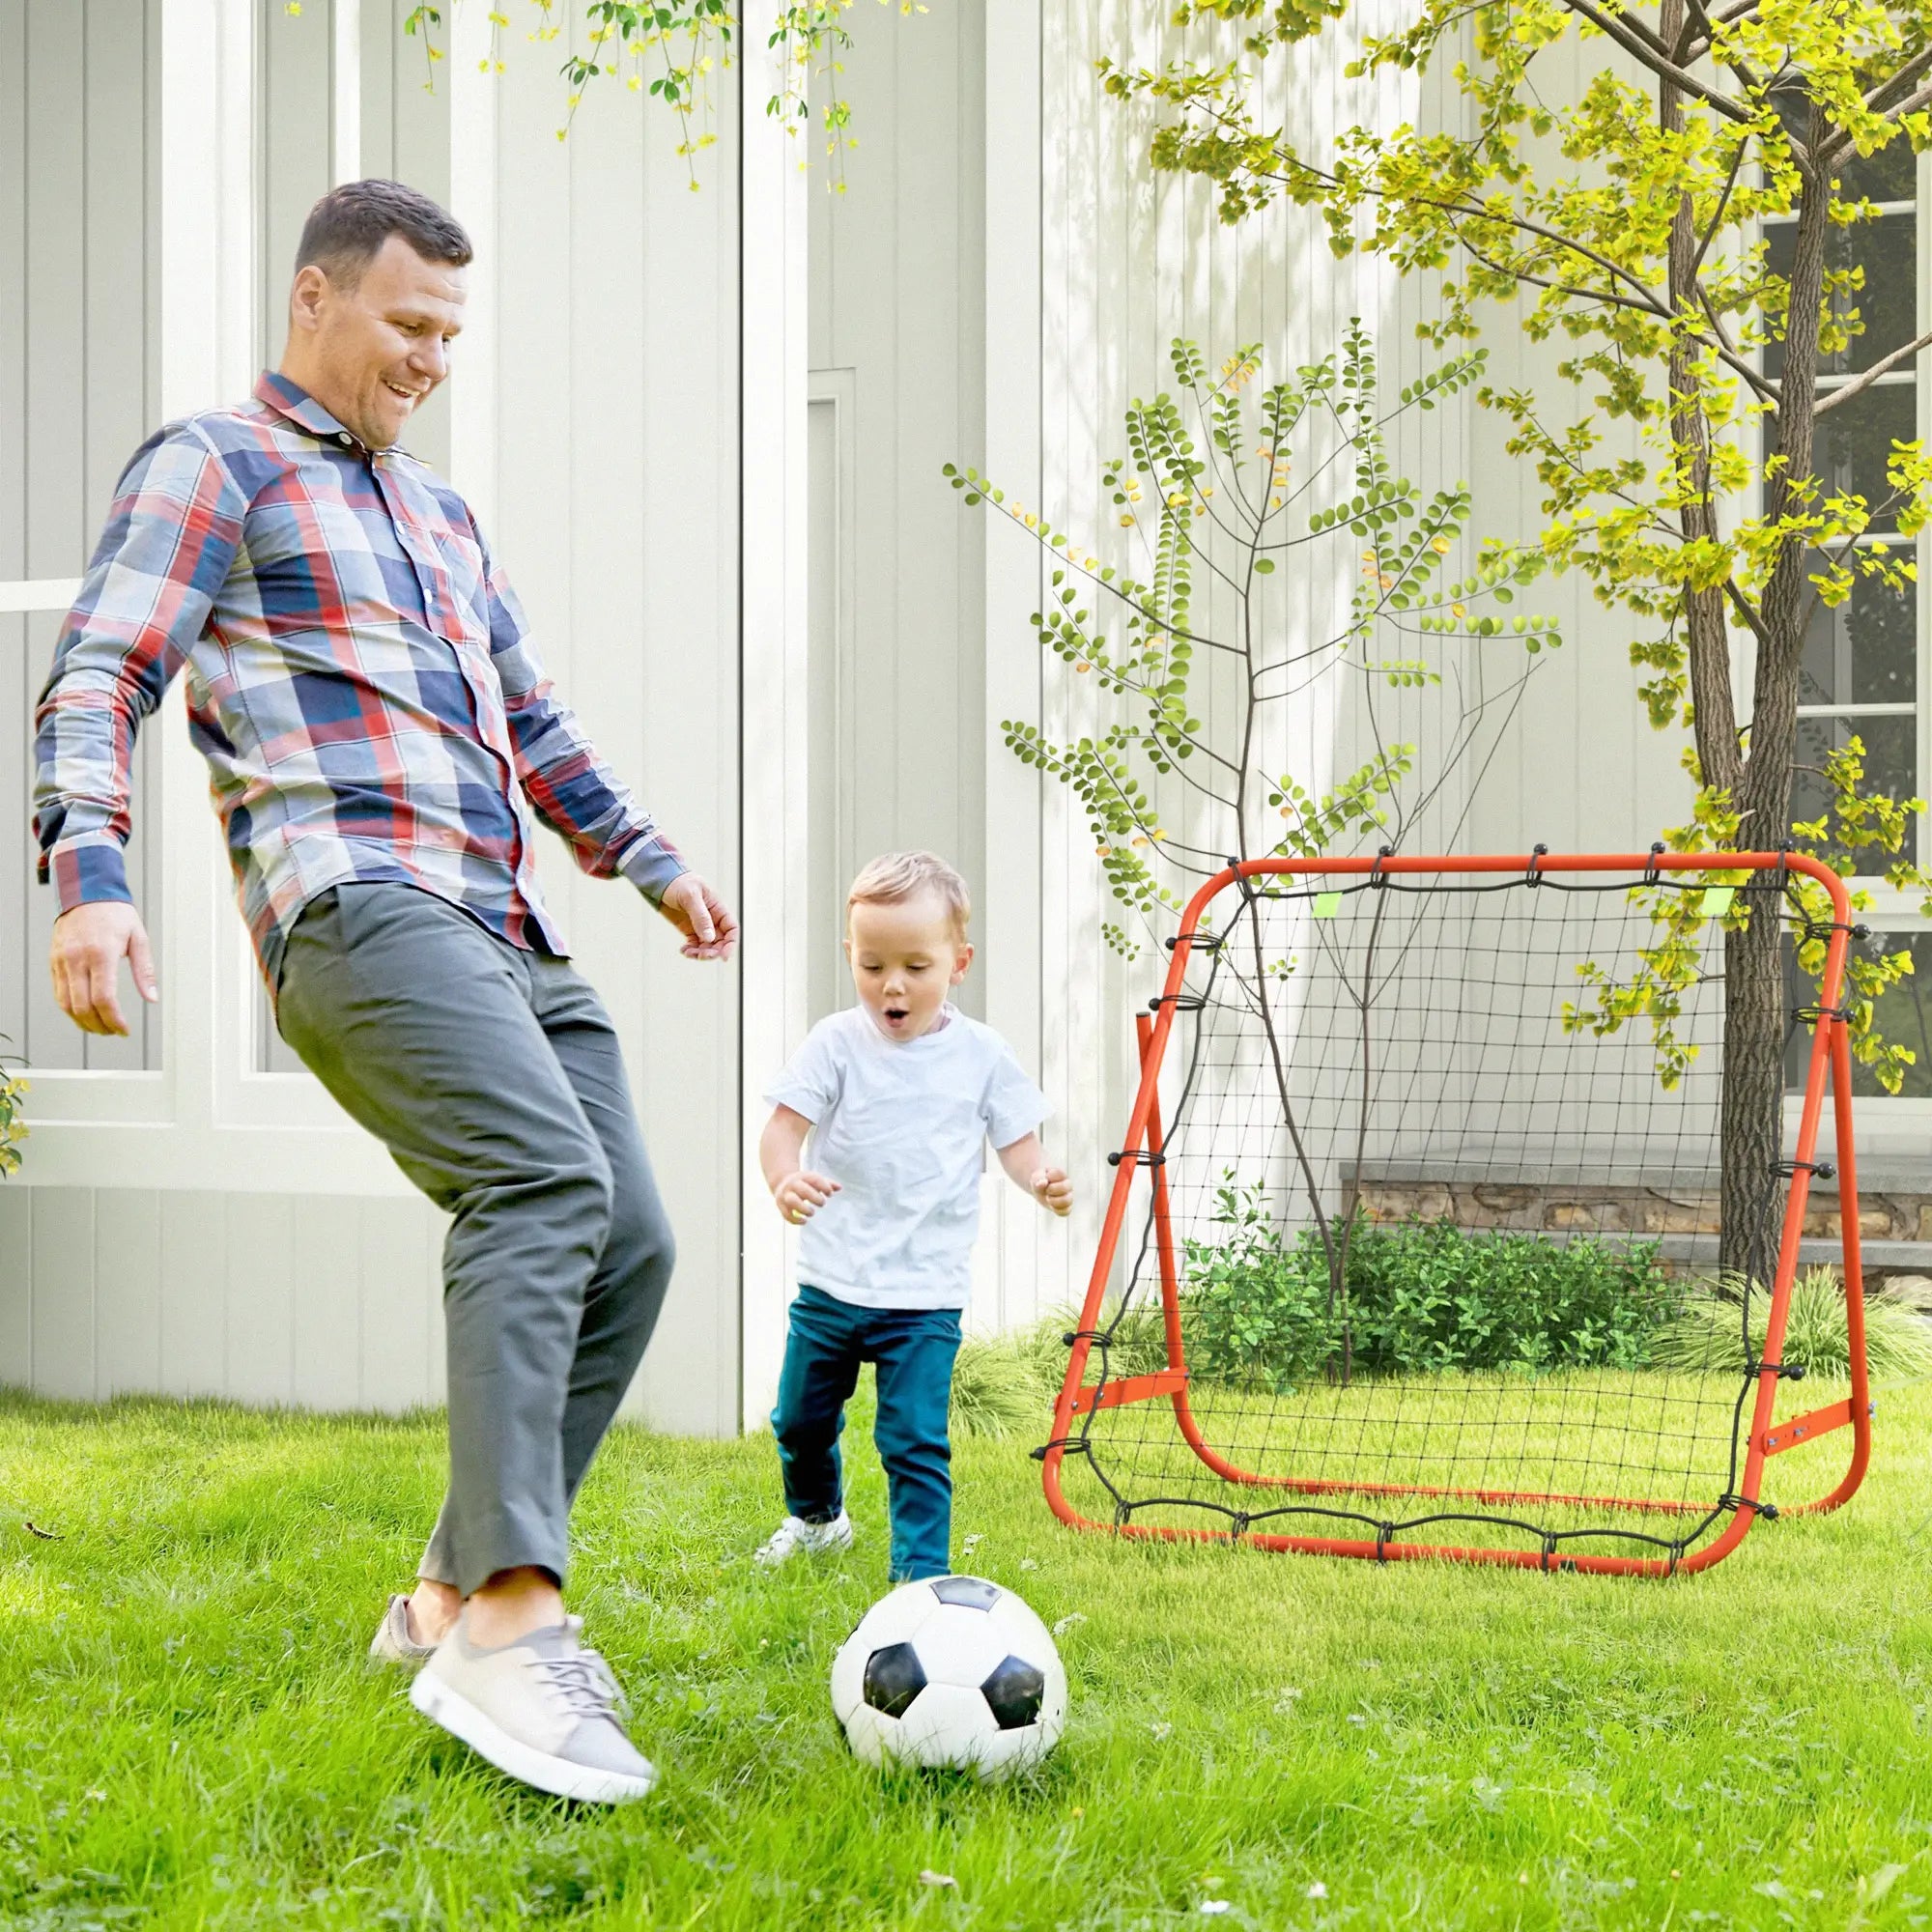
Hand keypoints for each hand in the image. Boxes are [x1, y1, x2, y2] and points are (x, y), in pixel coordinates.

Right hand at [50, 901, 157, 1037]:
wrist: (86, 892)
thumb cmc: (116, 914)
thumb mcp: (138, 938)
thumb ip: (145, 971)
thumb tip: (152, 998)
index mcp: (102, 953)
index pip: (104, 998)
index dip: (114, 1019)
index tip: (124, 1030)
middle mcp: (77, 959)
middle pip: (83, 1006)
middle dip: (100, 1026)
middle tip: (115, 1032)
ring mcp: (62, 961)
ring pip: (66, 1004)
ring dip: (83, 1022)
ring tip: (101, 1027)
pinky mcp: (54, 961)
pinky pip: (58, 993)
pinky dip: (71, 1009)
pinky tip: (85, 1013)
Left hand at [660, 873, 738, 961]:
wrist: (661, 880)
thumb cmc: (679, 882)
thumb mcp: (691, 897)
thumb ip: (701, 917)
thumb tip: (710, 938)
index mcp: (718, 908)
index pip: (731, 929)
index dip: (731, 943)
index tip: (724, 956)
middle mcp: (712, 919)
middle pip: (720, 941)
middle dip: (714, 951)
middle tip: (702, 956)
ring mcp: (700, 925)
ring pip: (707, 946)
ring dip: (701, 953)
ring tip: (689, 953)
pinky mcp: (688, 930)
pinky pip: (694, 945)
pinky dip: (691, 951)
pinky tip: (684, 950)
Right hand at [774, 1169, 839, 1225]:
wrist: (782, 1182)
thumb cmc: (804, 1183)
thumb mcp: (815, 1180)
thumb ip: (828, 1183)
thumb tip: (839, 1187)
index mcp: (803, 1177)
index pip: (814, 1179)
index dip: (824, 1186)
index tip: (830, 1194)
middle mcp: (793, 1185)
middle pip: (803, 1190)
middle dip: (815, 1198)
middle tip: (822, 1203)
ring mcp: (785, 1195)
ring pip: (792, 1201)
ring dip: (804, 1209)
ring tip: (812, 1212)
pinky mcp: (780, 1206)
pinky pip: (786, 1214)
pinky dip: (796, 1220)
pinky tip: (804, 1221)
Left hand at [1032, 1167, 1072, 1216]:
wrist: (1039, 1189)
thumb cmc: (1039, 1181)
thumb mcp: (1036, 1177)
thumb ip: (1038, 1178)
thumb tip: (1042, 1183)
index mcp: (1061, 1175)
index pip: (1059, 1174)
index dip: (1049, 1178)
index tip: (1045, 1179)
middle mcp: (1067, 1185)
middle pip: (1066, 1187)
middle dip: (1051, 1189)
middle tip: (1046, 1190)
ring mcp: (1068, 1196)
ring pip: (1068, 1201)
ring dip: (1054, 1201)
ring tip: (1048, 1199)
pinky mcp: (1066, 1207)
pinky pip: (1066, 1211)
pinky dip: (1056, 1210)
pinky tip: (1051, 1205)